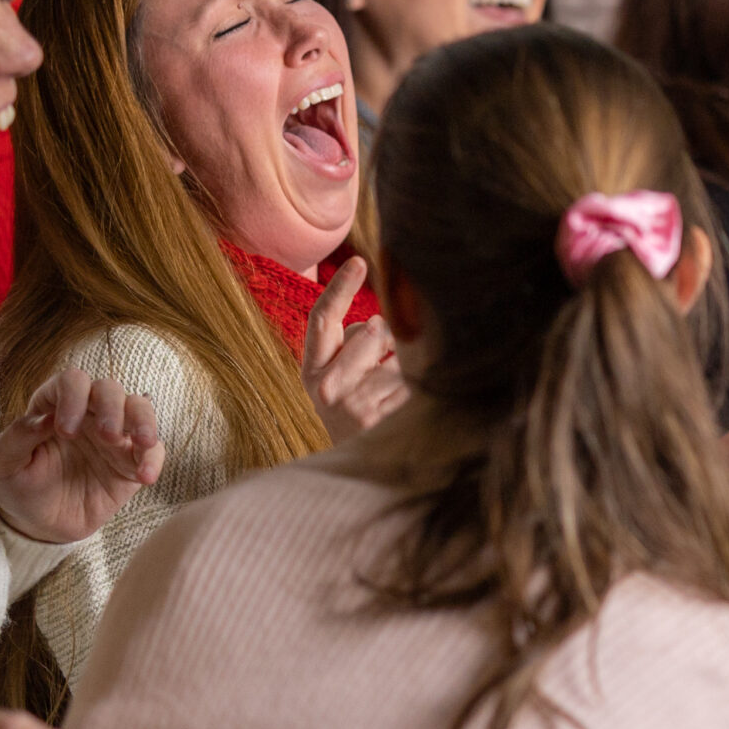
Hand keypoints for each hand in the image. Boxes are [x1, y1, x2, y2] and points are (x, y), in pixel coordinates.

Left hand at [0, 369, 163, 543]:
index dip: (73, 397)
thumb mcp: (4, 463)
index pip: (72, 382)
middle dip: (112, 407)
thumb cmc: (20, 486)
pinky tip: (145, 477)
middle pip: (109, 389)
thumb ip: (18, 437)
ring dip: (144, 421)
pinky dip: (153, 459)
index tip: (66, 430)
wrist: (41, 525)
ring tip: (142, 442)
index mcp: (55, 405)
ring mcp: (114, 437)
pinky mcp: (131, 462)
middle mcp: (88, 414)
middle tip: (106, 435)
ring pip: (139, 408)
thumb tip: (45, 417)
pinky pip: (154, 451)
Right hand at [304, 257, 408, 441]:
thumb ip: (355, 342)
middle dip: (389, 337)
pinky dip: (417, 387)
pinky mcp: (376, 420)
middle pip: (369, 333)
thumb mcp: (343, 374)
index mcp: (312, 369)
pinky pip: (410, 383)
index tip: (359, 261)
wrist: (361, 467)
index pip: (322, 319)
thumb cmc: (357, 408)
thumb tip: (381, 321)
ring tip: (395, 390)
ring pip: (396, 358)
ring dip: (405, 365)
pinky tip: (408, 404)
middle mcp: (325, 387)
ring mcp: (350, 405)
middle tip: (387, 358)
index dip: (339, 287)